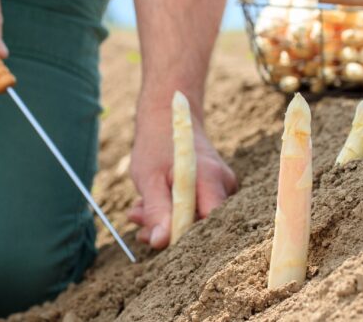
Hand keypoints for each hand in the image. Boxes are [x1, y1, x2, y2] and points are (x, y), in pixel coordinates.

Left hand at [127, 106, 237, 248]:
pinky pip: (195, 211)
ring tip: (139, 209)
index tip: (156, 237)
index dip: (184, 236)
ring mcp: (223, 188)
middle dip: (168, 229)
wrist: (168, 120)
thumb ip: (157, 211)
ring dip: (164, 220)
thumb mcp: (149, 179)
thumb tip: (160, 242)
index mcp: (211, 179)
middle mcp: (225, 185)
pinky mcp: (215, 192)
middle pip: (202, 224)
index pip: (208, 223)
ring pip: (195, 219)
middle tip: (138, 221)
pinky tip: (152, 205)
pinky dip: (171, 212)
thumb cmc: (157, 146)